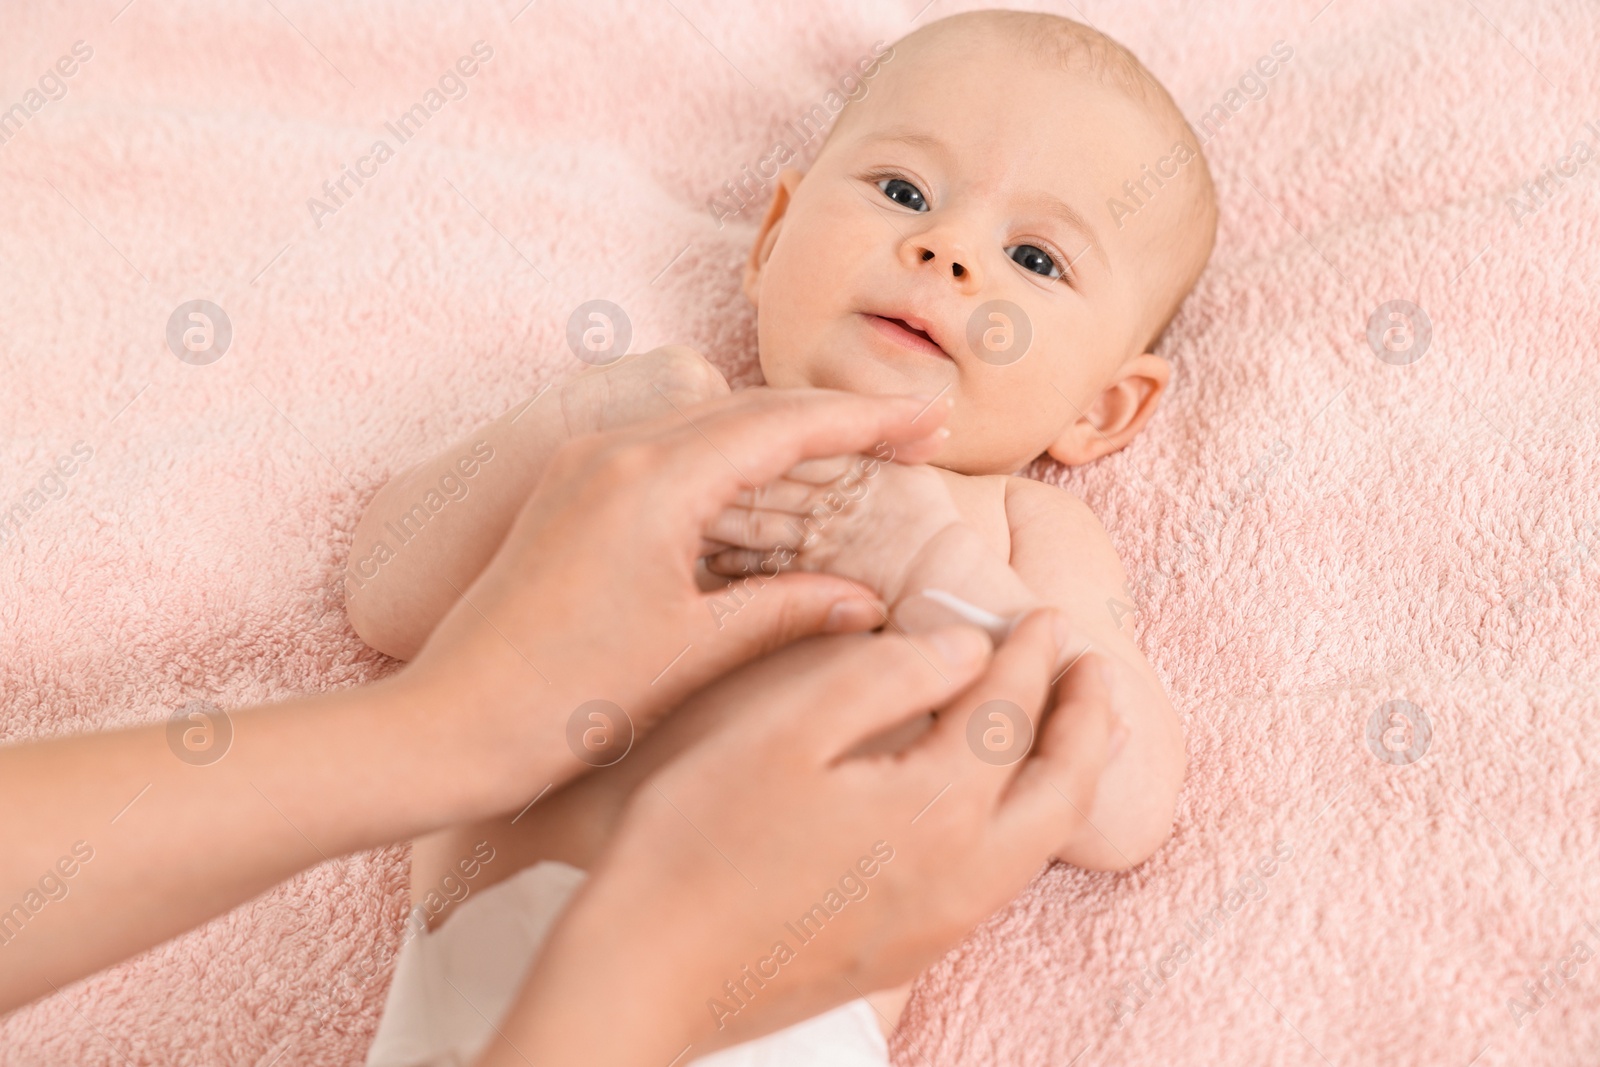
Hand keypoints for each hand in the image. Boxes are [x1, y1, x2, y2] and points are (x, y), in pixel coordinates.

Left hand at [398, 387, 951, 808]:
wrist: (450, 724)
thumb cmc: (565, 697)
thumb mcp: (693, 652)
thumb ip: (787, 612)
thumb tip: (866, 601)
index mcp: (652, 480)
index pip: (783, 426)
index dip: (867, 421)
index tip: (932, 419)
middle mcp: (614, 449)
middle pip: (749, 409)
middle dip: (835, 419)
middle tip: (911, 435)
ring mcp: (583, 463)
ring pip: (707, 423)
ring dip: (782, 436)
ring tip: (854, 456)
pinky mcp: (567, 490)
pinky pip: (667, 450)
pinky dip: (728, 461)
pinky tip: (765, 488)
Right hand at [485, 610, 1120, 1064]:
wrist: (643, 976)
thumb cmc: (695, 841)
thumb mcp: (782, 731)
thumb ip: (884, 678)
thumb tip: (965, 650)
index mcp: (934, 810)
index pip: (1008, 714)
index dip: (1029, 655)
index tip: (1044, 616)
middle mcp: (959, 877)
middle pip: (1061, 789)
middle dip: (1087, 722)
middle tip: (1095, 667)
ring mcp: (936, 927)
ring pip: (1039, 843)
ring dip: (1064, 775)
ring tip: (1064, 728)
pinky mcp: (904, 956)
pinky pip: (1001, 880)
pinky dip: (1026, 824)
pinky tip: (995, 804)